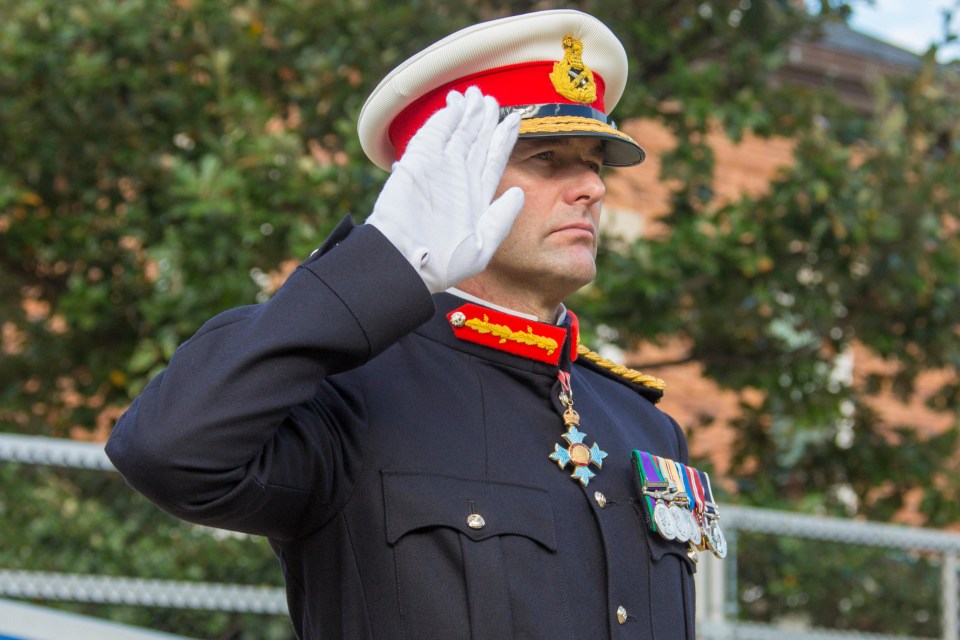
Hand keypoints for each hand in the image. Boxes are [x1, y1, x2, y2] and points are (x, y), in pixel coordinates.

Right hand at [366, 87, 523, 292]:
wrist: (408, 264)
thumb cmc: (445, 263)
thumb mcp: (484, 245)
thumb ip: (502, 218)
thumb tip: (519, 192)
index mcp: (476, 196)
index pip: (493, 159)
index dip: (503, 138)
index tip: (515, 119)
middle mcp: (458, 179)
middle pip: (475, 140)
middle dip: (484, 118)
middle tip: (490, 97)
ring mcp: (438, 169)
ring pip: (457, 132)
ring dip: (466, 112)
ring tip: (475, 94)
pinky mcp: (418, 163)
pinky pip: (434, 134)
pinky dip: (445, 118)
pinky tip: (456, 104)